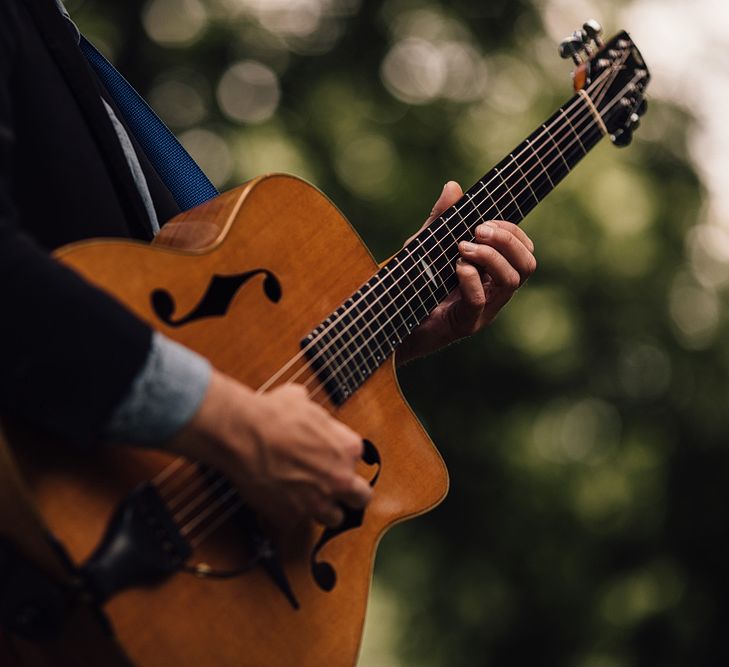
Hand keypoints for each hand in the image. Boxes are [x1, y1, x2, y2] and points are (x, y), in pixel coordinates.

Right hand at [167, 370, 371, 527]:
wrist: (244, 434)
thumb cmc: (271, 414)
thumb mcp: (301, 399)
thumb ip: (313, 413)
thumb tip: (304, 405)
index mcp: (347, 447)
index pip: (358, 460)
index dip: (341, 459)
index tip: (330, 459)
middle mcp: (340, 477)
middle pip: (361, 497)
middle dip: (350, 494)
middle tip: (334, 489)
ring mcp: (319, 501)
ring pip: (335, 518)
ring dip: (324, 510)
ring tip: (309, 500)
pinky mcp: (294, 517)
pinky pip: (300, 523)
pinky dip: (292, 515)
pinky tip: (282, 503)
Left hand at [397, 181, 536, 363]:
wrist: (388, 320)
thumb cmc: (412, 284)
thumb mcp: (425, 245)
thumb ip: (440, 220)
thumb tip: (453, 186)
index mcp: (492, 273)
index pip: (524, 250)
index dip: (511, 231)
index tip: (484, 222)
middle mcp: (493, 292)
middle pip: (527, 264)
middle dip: (507, 240)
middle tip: (477, 231)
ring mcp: (482, 311)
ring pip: (511, 281)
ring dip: (489, 256)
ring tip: (461, 248)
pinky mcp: (464, 324)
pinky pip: (479, 300)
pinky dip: (470, 279)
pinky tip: (455, 267)